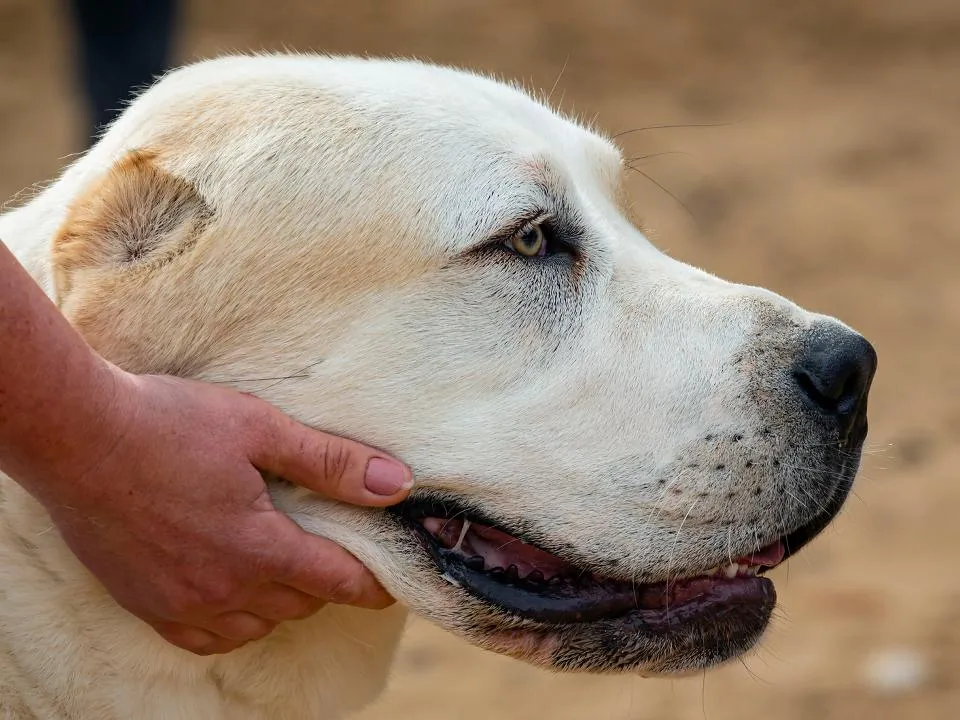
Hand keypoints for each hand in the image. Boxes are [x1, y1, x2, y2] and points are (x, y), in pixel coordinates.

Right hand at [41, 370, 411, 655]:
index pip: (337, 582)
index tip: (391, 581)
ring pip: (256, 625)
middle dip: (326, 581)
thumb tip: (397, 484)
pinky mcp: (144, 604)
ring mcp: (179, 602)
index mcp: (258, 546)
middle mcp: (222, 587)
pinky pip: (204, 638)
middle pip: (300, 603)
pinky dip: (232, 623)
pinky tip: (233, 594)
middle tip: (331, 550)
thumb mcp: (261, 429)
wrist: (76, 436)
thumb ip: (332, 462)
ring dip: (281, 602)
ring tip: (284, 565)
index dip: (373, 584)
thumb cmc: (169, 423)